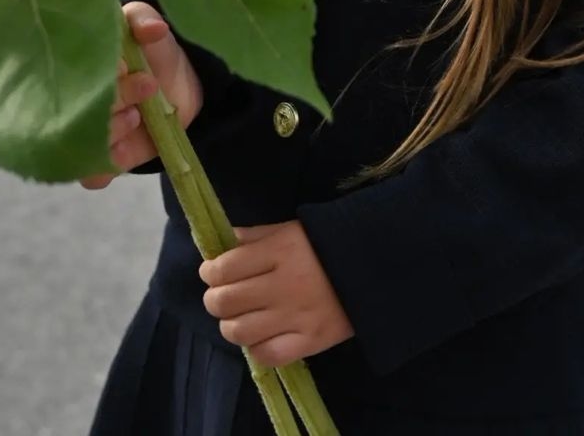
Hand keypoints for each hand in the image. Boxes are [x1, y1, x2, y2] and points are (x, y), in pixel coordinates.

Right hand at [79, 2, 202, 187]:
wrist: (180, 81)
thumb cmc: (151, 47)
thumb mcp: (144, 22)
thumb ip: (143, 20)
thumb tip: (152, 29)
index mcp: (74, 68)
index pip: (69, 75)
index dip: (97, 75)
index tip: (127, 65)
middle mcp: (73, 104)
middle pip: (74, 113)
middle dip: (112, 101)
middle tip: (146, 87)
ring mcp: (87, 134)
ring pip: (81, 147)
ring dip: (110, 133)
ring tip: (137, 115)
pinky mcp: (104, 159)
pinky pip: (90, 177)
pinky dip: (103, 170)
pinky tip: (125, 152)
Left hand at [199, 221, 353, 366]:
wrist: (374, 267)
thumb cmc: (327, 245)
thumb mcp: (290, 230)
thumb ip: (254, 236)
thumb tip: (221, 245)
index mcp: (279, 251)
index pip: (225, 267)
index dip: (209, 272)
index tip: (211, 272)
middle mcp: (284, 284)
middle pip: (225, 301)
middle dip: (214, 299)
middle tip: (221, 296)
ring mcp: (297, 316)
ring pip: (239, 332)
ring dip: (230, 326)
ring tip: (238, 318)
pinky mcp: (311, 342)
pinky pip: (267, 355)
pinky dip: (256, 348)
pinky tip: (260, 336)